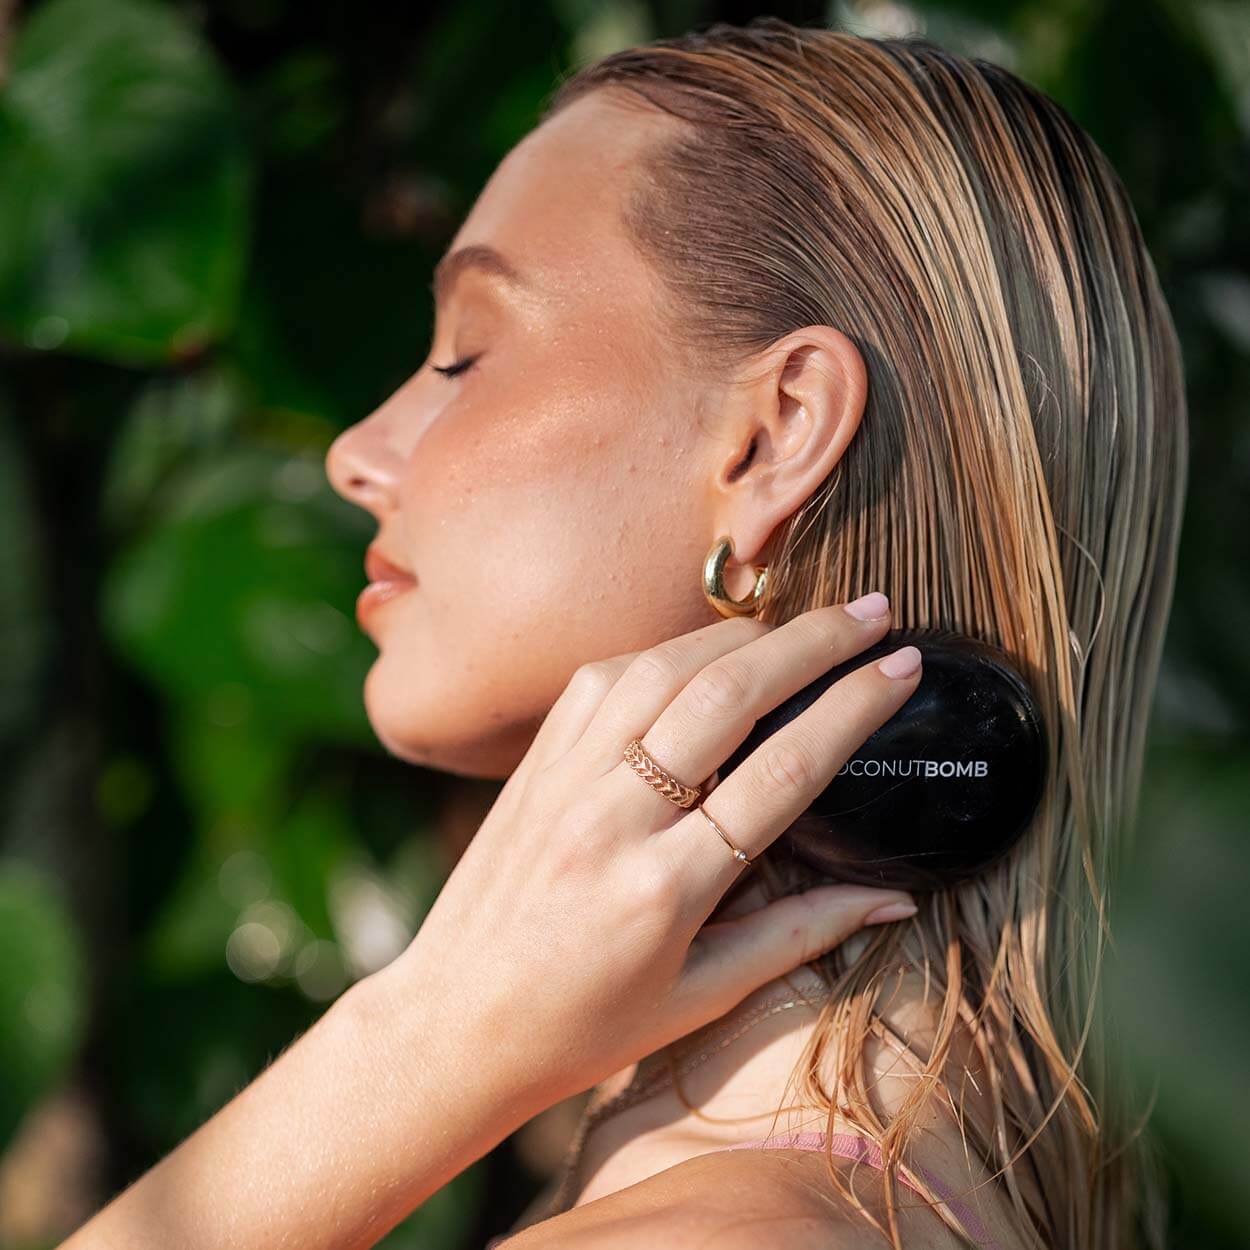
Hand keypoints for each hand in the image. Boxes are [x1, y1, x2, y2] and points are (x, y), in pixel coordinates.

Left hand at [385, 596, 921, 1122]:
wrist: (451, 1023)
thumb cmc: (581, 1027)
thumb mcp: (699, 998)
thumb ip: (798, 935)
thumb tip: (895, 900)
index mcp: (665, 889)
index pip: (783, 770)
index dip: (853, 707)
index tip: (902, 665)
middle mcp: (612, 818)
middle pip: (727, 696)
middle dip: (812, 641)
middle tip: (872, 611)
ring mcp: (564, 780)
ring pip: (663, 669)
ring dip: (742, 633)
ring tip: (802, 623)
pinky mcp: (534, 763)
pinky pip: (602, 678)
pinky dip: (665, 651)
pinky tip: (705, 652)